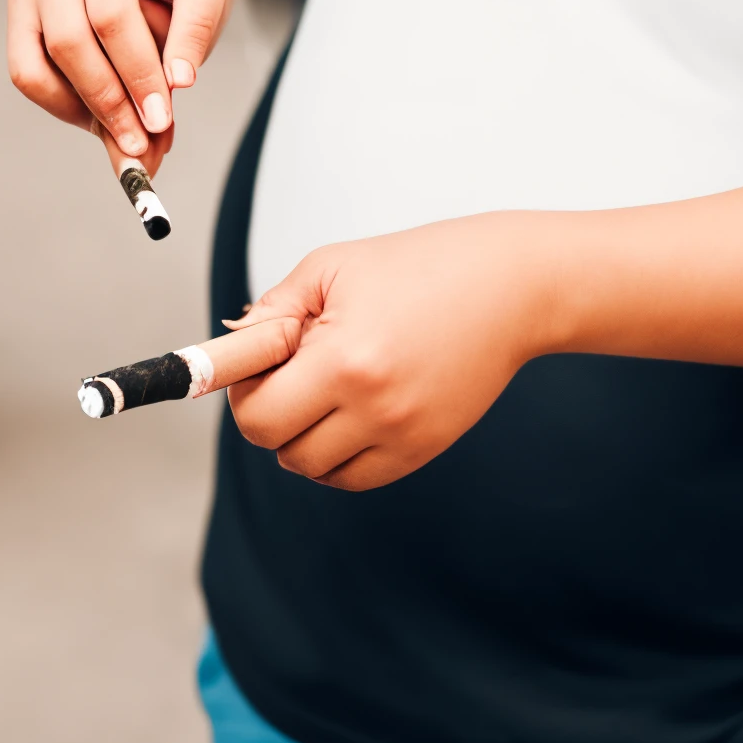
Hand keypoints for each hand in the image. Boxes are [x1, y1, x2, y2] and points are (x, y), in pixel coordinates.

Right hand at [7, 0, 232, 161]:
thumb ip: (195, 34)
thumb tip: (174, 89)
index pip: (115, 16)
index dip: (139, 72)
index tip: (163, 117)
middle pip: (73, 42)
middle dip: (112, 101)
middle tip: (145, 142)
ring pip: (43, 62)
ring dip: (86, 110)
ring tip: (127, 137)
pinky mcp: (21, 10)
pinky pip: (26, 72)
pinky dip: (62, 105)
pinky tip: (99, 118)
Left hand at [226, 213, 554, 489]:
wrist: (510, 287)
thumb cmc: (423, 265)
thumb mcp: (334, 267)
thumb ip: (273, 312)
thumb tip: (232, 347)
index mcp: (345, 359)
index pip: (259, 415)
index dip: (243, 391)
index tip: (252, 367)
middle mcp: (373, 408)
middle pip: (281, 448)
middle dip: (270, 412)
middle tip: (289, 370)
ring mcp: (402, 435)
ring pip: (315, 469)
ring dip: (303, 436)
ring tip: (325, 385)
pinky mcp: (424, 449)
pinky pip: (355, 477)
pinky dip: (337, 454)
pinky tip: (349, 410)